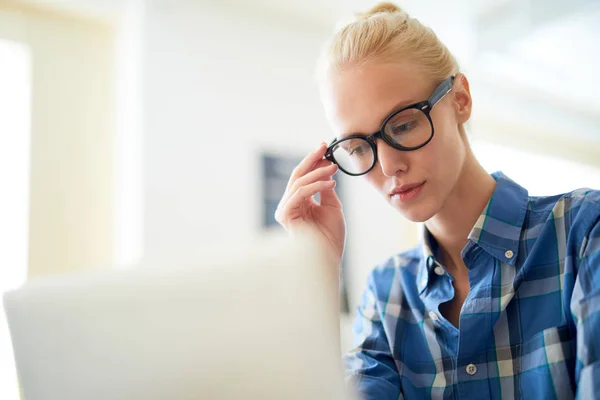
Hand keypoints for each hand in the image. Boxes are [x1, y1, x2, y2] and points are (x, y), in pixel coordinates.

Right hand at [274, 142, 345, 268]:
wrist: (330, 256)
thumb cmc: (331, 236)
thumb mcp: (332, 206)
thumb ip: (325, 189)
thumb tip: (326, 169)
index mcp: (298, 202)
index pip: (303, 176)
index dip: (313, 161)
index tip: (325, 148)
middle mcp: (288, 204)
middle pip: (297, 175)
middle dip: (312, 160)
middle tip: (324, 147)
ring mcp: (285, 210)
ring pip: (299, 182)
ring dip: (318, 173)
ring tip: (334, 169)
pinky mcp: (285, 215)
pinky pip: (301, 193)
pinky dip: (316, 186)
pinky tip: (331, 183)